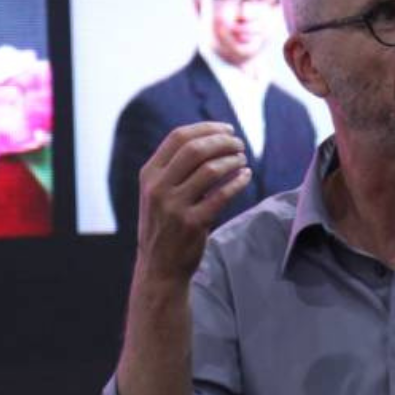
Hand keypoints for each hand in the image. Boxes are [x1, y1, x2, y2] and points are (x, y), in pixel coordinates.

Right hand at [135, 122, 251, 287]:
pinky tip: (246, 177)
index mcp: (149, 174)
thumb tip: (211, 137)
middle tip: (240, 144)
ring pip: (210, 170)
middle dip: (223, 141)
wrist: (158, 266)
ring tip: (243, 160)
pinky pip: (221, 195)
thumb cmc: (165, 224)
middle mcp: (158, 187)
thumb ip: (174, 167)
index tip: (228, 129)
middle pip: (195, 149)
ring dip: (233, 160)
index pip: (178, 137)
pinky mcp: (192, 224)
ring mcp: (174, 206)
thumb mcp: (157, 192)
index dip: (207, 128)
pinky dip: (237, 182)